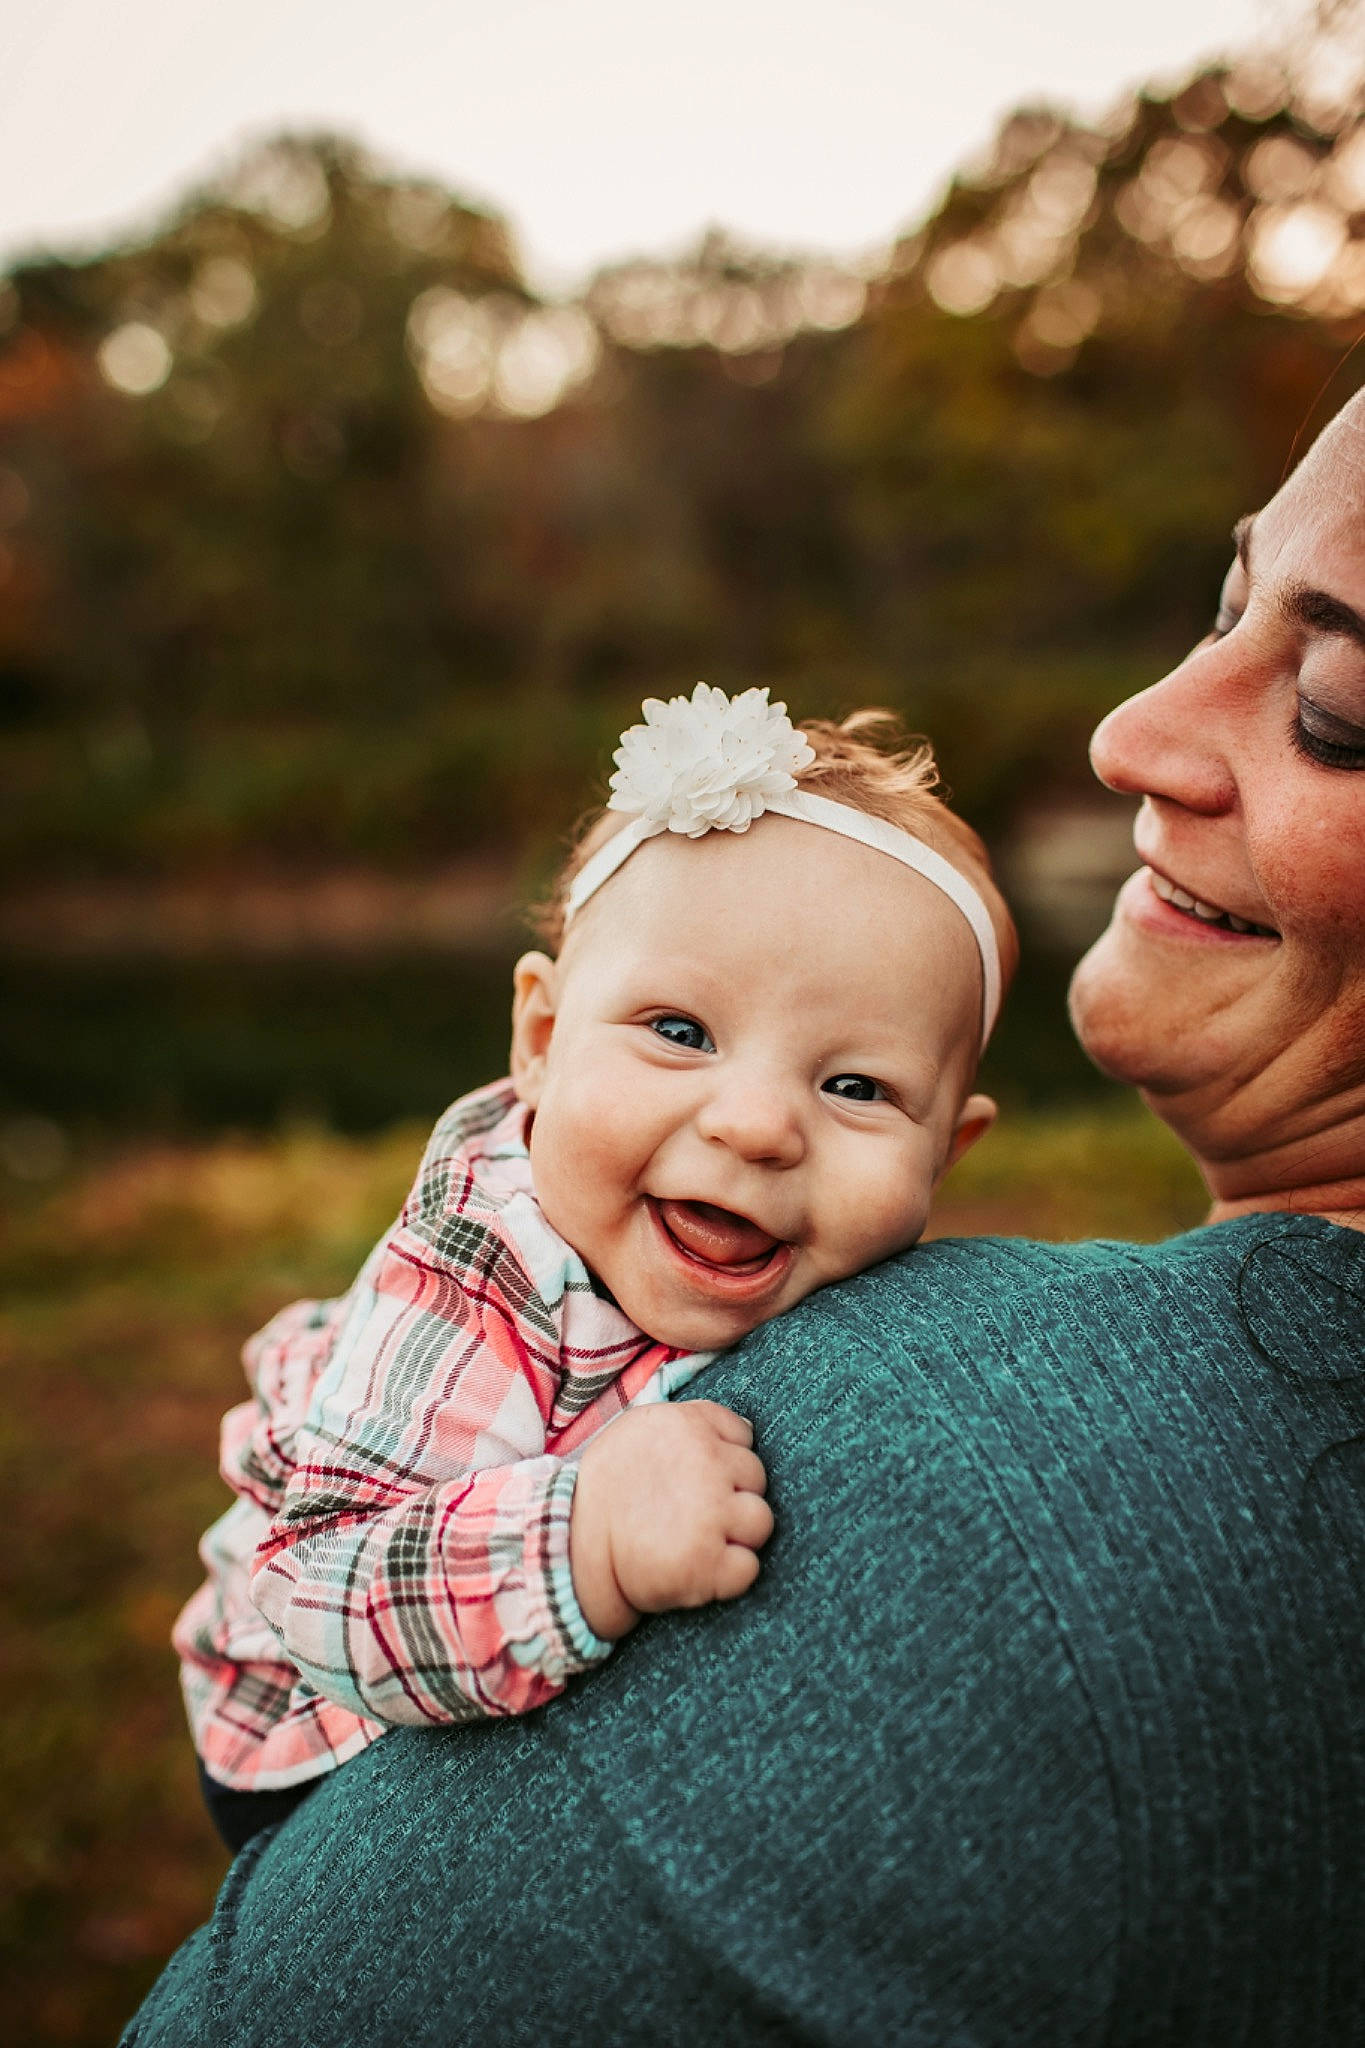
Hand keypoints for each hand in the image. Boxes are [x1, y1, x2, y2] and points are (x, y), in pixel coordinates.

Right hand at [569, 1402, 772, 1640]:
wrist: (568, 1550)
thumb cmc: (603, 1492)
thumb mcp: (636, 1432)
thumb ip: (689, 1425)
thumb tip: (744, 1429)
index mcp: (688, 1424)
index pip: (743, 1438)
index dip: (726, 1464)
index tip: (700, 1482)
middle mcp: (707, 1463)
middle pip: (756, 1480)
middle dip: (733, 1500)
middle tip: (694, 1518)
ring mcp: (711, 1513)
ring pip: (761, 1522)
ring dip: (738, 1538)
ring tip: (698, 1544)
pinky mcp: (708, 1562)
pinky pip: (748, 1568)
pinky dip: (729, 1577)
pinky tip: (697, 1572)